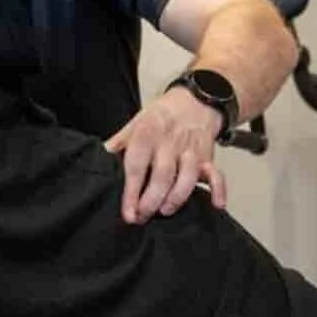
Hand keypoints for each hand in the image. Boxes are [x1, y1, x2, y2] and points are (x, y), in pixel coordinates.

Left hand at [104, 90, 227, 223]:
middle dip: (152, 201)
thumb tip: (98, 163)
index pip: (136, 166)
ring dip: (177, 199)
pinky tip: (215, 205)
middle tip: (143, 217)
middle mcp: (170, 143)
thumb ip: (118, 145)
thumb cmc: (160, 117)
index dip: (131, 192)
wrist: (196, 99)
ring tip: (165, 211)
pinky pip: (217, 174)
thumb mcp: (134, 124)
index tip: (128, 213)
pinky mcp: (208, 156)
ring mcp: (191, 150)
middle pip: (163, 176)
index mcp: (147, 134)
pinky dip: (219, 190)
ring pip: (188, 178)